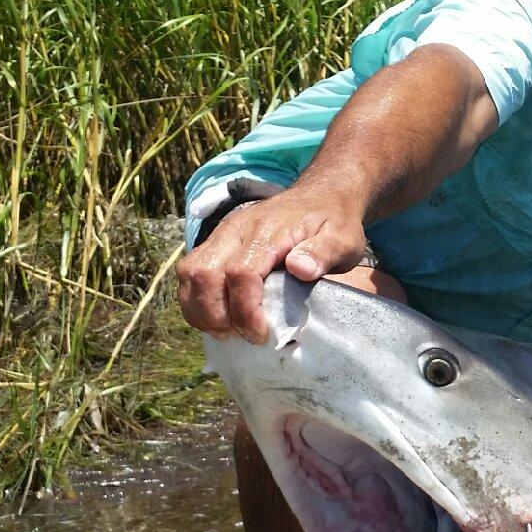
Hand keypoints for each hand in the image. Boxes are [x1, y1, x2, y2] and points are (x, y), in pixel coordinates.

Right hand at [177, 190, 370, 342]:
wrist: (320, 195)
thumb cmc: (333, 222)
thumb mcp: (343, 238)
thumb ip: (324, 252)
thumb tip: (300, 269)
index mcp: (268, 231)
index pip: (241, 273)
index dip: (245, 310)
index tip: (260, 335)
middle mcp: (237, 230)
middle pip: (204, 274)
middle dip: (215, 314)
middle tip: (237, 337)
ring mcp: (222, 234)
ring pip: (189, 271)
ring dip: (199, 308)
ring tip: (223, 331)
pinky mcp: (216, 240)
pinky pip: (190, 270)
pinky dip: (195, 298)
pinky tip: (215, 316)